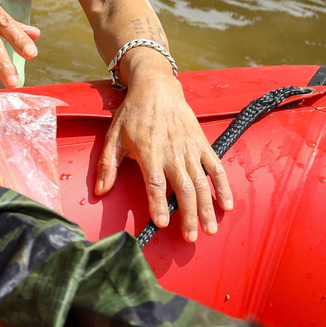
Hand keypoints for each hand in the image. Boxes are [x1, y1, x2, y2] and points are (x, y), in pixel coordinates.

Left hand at [96, 63, 233, 241]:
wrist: (157, 89)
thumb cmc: (133, 115)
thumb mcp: (113, 137)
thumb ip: (107, 166)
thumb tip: (99, 190)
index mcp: (149, 152)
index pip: (155, 183)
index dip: (158, 204)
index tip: (162, 224)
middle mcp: (172, 152)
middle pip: (183, 189)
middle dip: (187, 215)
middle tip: (190, 238)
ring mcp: (190, 149)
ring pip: (201, 183)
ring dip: (206, 208)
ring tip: (209, 229)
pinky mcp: (202, 144)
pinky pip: (215, 168)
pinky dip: (222, 187)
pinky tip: (225, 205)